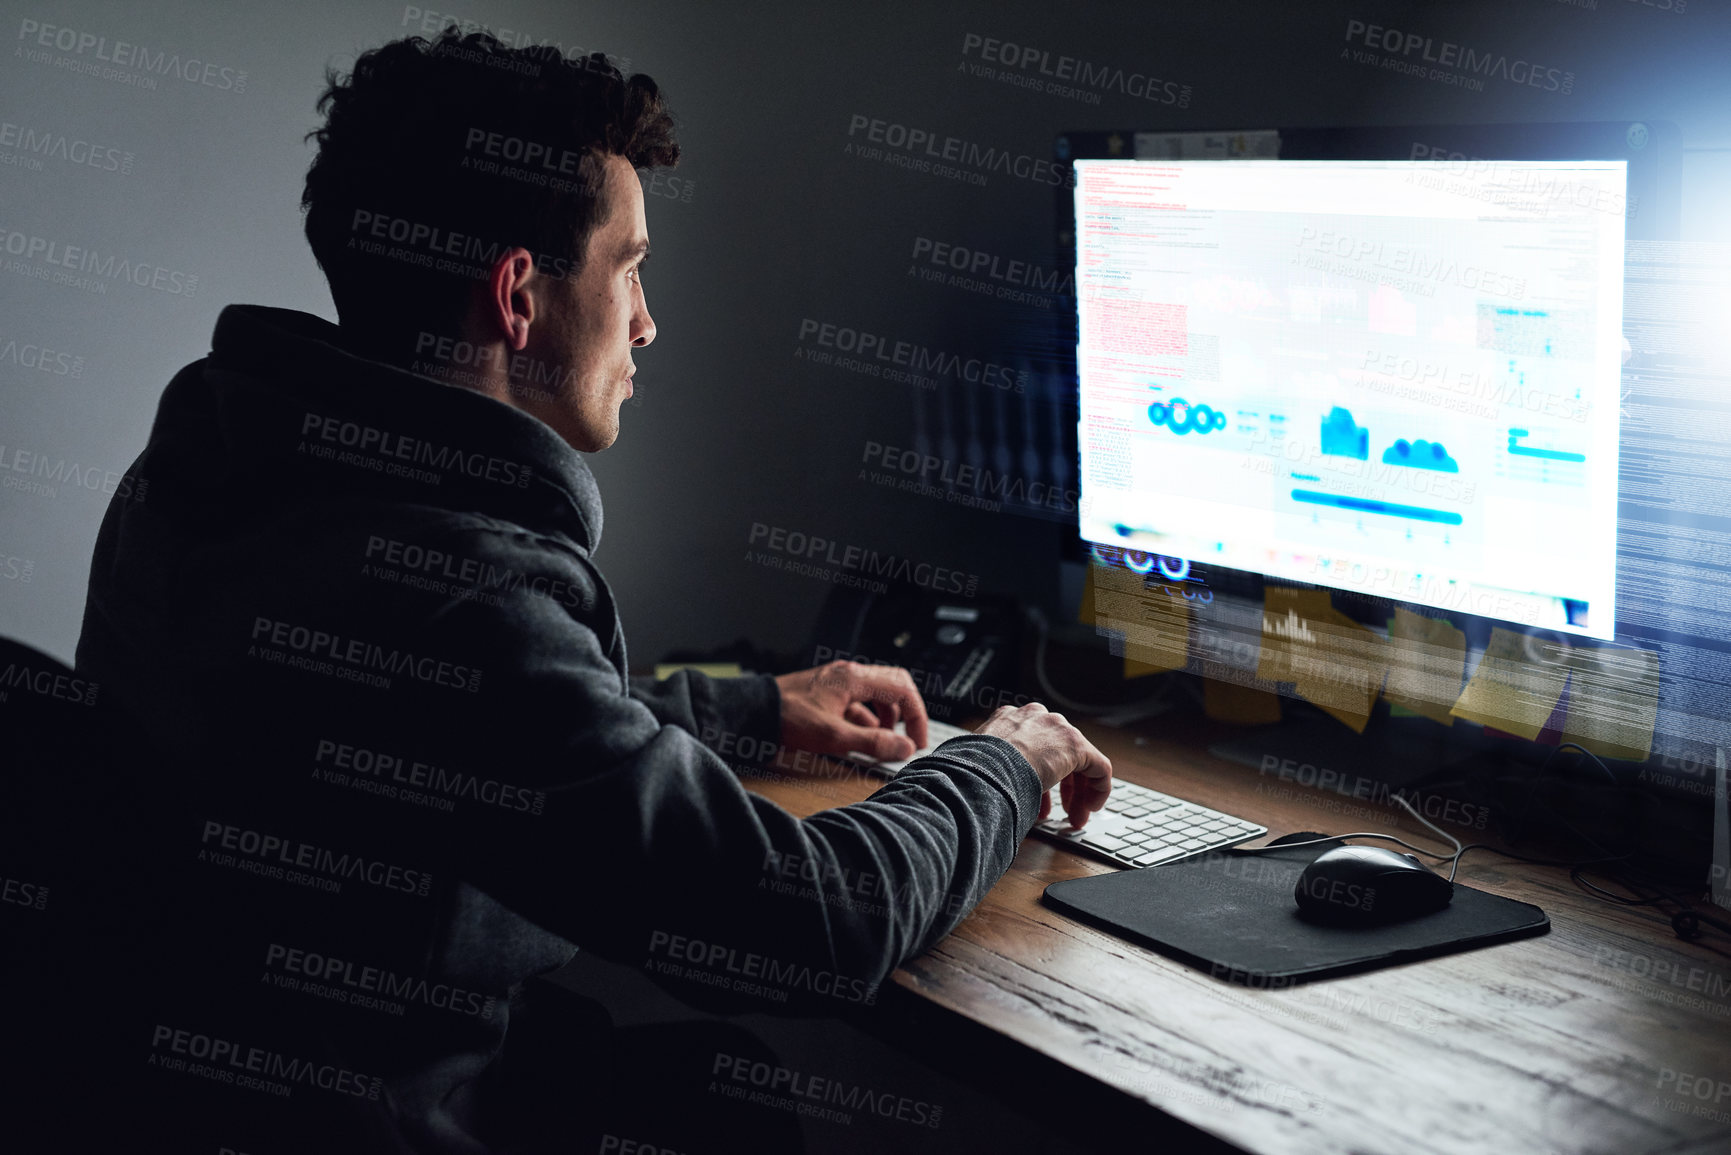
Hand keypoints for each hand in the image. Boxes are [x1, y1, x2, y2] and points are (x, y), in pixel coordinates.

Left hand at [775, 661, 928, 761]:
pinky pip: (857, 703)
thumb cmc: (786, 718)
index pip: (903, 689)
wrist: (750, 712)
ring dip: (885, 719)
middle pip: (893, 687)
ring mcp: (837, 683)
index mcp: (854, 678)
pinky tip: (858, 740)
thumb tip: (903, 748)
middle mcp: (848, 675)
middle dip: (905, 714)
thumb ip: (872, 742)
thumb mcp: (833, 736)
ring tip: (882, 743)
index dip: (916, 716)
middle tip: (908, 739)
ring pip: (875, 696)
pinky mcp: (826, 694)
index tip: (916, 741)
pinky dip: (865, 721)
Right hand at [974, 702, 1111, 827]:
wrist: (984, 768)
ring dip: (1077, 791)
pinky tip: (1091, 807)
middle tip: (1060, 812)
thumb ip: (994, 772)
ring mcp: (1055, 728)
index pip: (1030, 747)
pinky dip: (1098, 788)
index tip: (1039, 801)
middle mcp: (1034, 718)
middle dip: (1061, 786)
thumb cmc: (975, 773)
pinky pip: (1098, 766)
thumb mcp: (981, 767)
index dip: (1038, 777)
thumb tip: (991, 797)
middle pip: (1057, 752)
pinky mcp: (1075, 744)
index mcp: (1007, 720)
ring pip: (1078, 760)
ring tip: (1075, 817)